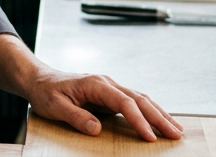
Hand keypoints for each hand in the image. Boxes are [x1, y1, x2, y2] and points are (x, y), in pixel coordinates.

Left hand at [24, 67, 182, 141]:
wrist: (39, 79)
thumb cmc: (45, 92)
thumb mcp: (55, 106)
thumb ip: (76, 117)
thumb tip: (97, 129)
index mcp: (95, 84)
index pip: (124, 102)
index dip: (139, 120)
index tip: (150, 136)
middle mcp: (107, 83)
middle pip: (139, 99)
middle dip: (159, 117)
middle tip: (176, 134)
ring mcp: (110, 87)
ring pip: (141, 99)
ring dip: (159, 113)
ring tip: (176, 129)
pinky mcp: (110, 95)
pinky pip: (134, 102)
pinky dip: (150, 111)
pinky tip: (160, 120)